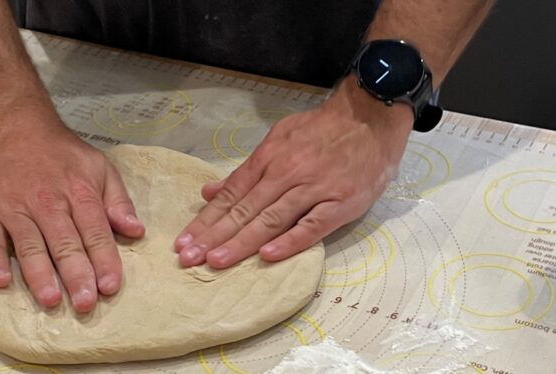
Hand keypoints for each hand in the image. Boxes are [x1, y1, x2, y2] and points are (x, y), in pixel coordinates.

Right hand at [0, 110, 143, 311]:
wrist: (13, 125)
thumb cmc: (62, 152)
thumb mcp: (99, 168)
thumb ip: (118, 201)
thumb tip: (136, 231)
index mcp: (79, 193)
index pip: (95, 232)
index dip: (104, 260)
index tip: (111, 287)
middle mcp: (47, 202)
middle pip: (65, 243)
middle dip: (77, 275)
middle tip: (86, 304)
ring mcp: (14, 206)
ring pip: (29, 245)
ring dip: (39, 274)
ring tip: (51, 299)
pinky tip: (1, 282)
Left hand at [173, 81, 413, 267]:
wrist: (371, 117)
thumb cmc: (324, 129)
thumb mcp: (280, 137)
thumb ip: (247, 168)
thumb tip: (211, 192)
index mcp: (270, 158)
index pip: (231, 195)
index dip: (207, 220)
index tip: (184, 242)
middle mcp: (287, 173)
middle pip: (245, 210)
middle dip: (214, 236)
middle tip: (188, 258)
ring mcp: (315, 189)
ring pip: (272, 219)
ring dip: (242, 242)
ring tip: (216, 261)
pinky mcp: (340, 203)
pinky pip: (312, 226)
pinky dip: (290, 242)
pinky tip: (268, 255)